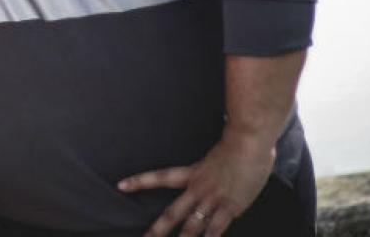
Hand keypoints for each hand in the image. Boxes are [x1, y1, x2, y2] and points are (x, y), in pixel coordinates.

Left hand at [117, 131, 275, 236]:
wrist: (248, 142)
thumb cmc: (237, 142)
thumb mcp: (216, 154)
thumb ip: (212, 165)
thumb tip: (216, 166)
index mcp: (192, 173)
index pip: (160, 177)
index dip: (139, 182)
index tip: (121, 186)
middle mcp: (198, 188)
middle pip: (172, 213)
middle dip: (158, 230)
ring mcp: (213, 199)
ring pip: (192, 225)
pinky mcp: (230, 207)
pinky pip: (216, 228)